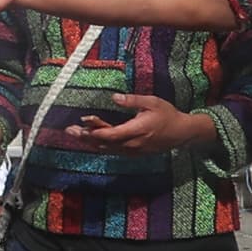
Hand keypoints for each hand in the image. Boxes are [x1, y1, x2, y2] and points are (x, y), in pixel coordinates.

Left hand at [62, 91, 210, 155]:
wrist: (181, 133)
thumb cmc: (167, 115)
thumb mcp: (152, 102)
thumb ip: (132, 101)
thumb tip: (114, 97)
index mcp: (136, 130)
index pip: (111, 134)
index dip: (95, 131)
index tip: (82, 125)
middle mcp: (132, 144)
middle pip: (104, 143)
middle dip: (86, 137)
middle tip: (69, 131)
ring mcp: (133, 150)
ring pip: (107, 149)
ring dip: (90, 142)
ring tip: (75, 134)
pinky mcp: (133, 152)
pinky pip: (113, 151)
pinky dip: (101, 145)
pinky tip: (91, 140)